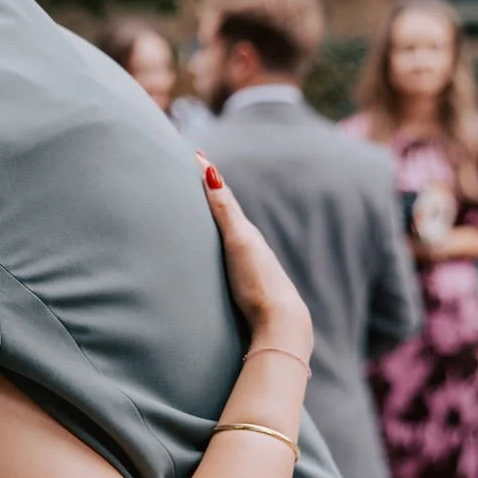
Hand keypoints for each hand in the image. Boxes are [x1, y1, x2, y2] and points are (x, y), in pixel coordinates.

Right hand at [196, 154, 312, 358]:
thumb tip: (211, 170)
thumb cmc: (258, 281)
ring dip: (217, 220)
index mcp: (247, 233)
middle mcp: (251, 247)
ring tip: (204, 209)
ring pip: (231, 235)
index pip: (224, 198)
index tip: (197, 155)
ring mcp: (250, 267)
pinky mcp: (247, 287)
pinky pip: (231, 255)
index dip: (209, 177)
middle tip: (198, 174)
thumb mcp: (239, 240)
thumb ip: (225, 209)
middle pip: (229, 214)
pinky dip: (222, 242)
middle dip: (212, 194)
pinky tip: (220, 253)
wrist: (280, 322)